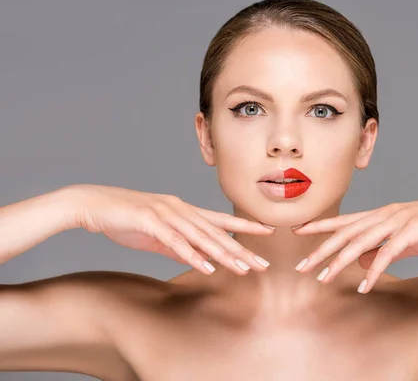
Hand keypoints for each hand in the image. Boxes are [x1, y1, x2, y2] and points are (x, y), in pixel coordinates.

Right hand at [67, 184, 273, 274]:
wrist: (93, 204)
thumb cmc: (126, 218)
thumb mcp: (157, 234)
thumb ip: (178, 246)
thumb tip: (199, 260)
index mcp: (184, 211)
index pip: (221, 220)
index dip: (245, 226)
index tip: (268, 232)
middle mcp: (180, 210)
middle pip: (217, 232)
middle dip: (241, 249)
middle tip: (263, 265)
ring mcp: (166, 214)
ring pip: (201, 237)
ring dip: (223, 255)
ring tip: (243, 270)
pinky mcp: (150, 222)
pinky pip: (176, 242)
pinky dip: (192, 255)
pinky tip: (207, 268)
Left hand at [292, 194, 417, 292]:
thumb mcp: (407, 239)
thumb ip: (383, 248)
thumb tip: (360, 261)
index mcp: (383, 214)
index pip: (345, 220)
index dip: (320, 226)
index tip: (298, 232)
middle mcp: (386, 214)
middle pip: (345, 233)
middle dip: (320, 250)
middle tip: (300, 267)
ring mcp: (398, 220)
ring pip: (360, 242)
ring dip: (339, 262)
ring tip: (323, 279)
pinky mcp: (414, 231)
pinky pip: (388, 253)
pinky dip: (374, 271)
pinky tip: (364, 286)